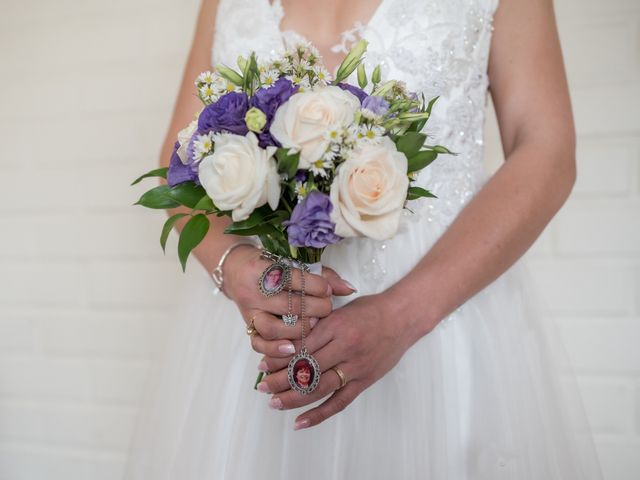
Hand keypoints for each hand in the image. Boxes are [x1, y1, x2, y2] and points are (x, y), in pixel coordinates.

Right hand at [223, 245, 355, 356]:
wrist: (234, 270)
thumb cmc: (270, 266)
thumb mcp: (293, 263)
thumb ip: (322, 275)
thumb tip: (349, 289)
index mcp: (263, 268)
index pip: (293, 278)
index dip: (315, 285)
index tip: (328, 291)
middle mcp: (253, 290)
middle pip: (287, 304)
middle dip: (313, 309)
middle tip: (326, 309)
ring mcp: (249, 310)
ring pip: (271, 327)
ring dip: (296, 330)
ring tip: (312, 327)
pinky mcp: (248, 326)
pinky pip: (258, 342)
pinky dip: (275, 349)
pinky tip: (292, 349)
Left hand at [256, 292, 433, 428]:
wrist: (403, 317)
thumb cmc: (370, 309)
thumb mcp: (339, 309)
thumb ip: (317, 324)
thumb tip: (290, 340)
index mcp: (335, 325)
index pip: (300, 346)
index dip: (279, 358)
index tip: (262, 365)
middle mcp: (344, 347)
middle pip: (306, 368)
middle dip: (280, 379)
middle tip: (262, 387)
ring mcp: (355, 366)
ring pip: (319, 387)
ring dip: (294, 398)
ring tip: (274, 403)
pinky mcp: (364, 381)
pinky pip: (340, 402)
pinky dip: (319, 414)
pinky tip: (301, 421)